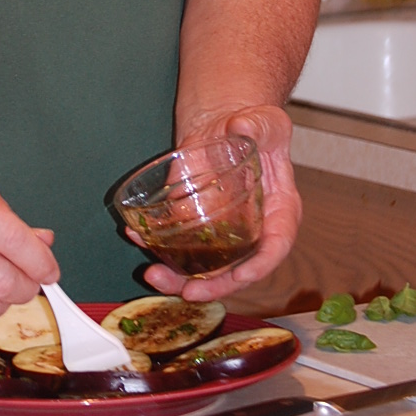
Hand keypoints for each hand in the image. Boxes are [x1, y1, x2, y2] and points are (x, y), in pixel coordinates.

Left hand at [132, 105, 299, 302]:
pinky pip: (178, 241)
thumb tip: (242, 126)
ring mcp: (221, 230)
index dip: (259, 267)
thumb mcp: (267, 123)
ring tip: (154, 275)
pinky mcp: (194, 220)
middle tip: (188, 292)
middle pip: (235, 269)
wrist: (227, 123)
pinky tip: (136, 237)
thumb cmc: (257, 126)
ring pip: (204, 265)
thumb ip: (259, 126)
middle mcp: (251, 230)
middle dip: (211, 287)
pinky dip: (156, 244)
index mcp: (279, 212)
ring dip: (178, 276)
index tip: (240, 276)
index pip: (275, 247)